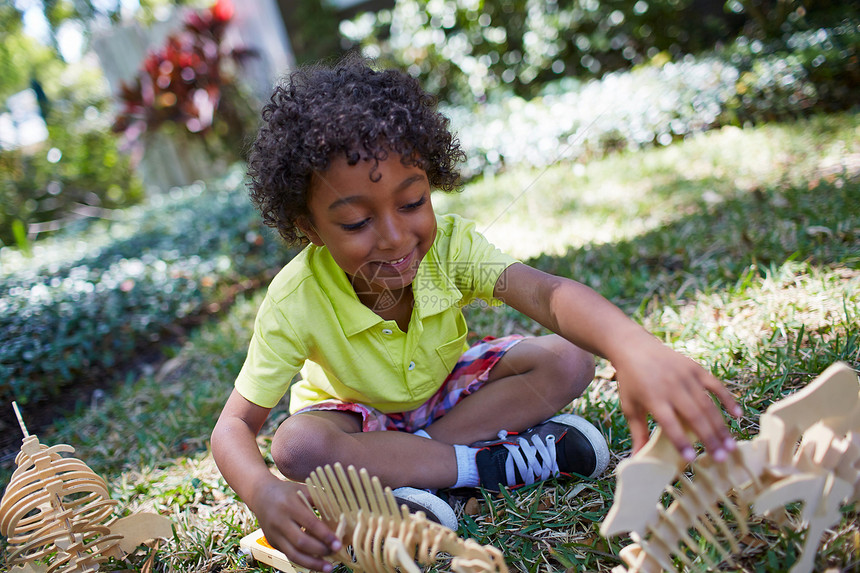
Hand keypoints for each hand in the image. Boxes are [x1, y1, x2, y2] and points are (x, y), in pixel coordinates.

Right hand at [250, 478, 341, 571]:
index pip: (310, 524)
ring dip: (312, 564)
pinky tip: (316, 563)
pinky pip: (289, 555)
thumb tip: (342, 514)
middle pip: (301, 542)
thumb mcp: (304, 490)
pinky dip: (304, 561)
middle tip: (336, 553)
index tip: (338, 543)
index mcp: (290, 505)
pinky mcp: (272, 543)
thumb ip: (321, 500)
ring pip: (293, 554)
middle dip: (320, 551)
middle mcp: (280, 521)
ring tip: (328, 567)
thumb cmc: (288, 492)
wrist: (261, 495)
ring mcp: (274, 534)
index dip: (325, 535)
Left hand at [613, 335, 741, 460]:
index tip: (692, 459)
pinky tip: (738, 415)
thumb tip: (637, 459)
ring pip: (707, 404)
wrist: (634, 347)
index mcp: (653, 398)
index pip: (669, 424)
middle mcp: (671, 387)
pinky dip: (728, 399)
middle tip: (722, 458)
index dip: (681, 441)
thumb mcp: (629, 406)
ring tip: (730, 445)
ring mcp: (685, 376)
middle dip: (709, 439)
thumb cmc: (632, 382)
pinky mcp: (695, 368)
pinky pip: (715, 385)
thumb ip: (637, 433)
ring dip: (721, 426)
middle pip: (694, 416)